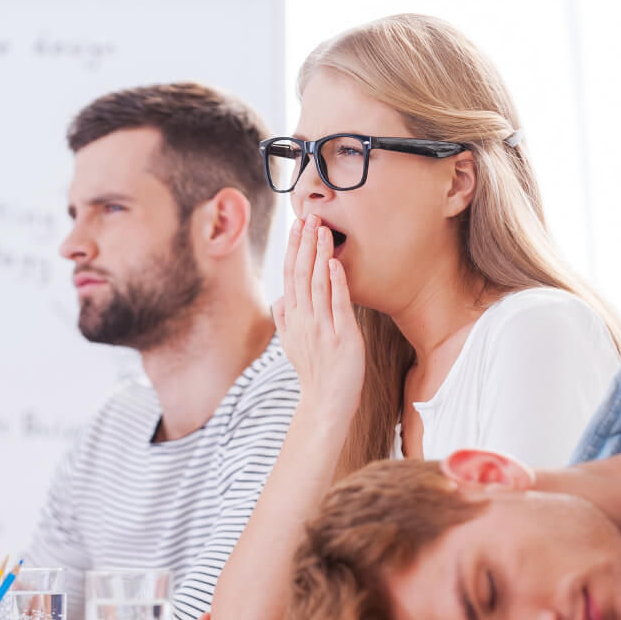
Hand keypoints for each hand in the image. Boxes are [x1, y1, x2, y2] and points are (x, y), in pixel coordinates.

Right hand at [273, 214, 363, 419]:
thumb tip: (278, 300)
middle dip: (305, 244)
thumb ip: (284, 321)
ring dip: (319, 255)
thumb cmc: (314, 374)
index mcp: (292, 319)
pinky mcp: (342, 336)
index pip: (290, 276)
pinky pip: (337, 305)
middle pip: (300, 274)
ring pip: (317, 284)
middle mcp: (303, 320)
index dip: (293, 249)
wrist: (326, 403)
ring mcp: (321, 328)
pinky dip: (336, 283)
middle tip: (310, 216)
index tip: (297, 225)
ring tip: (323, 230)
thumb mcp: (292, 346)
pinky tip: (335, 263)